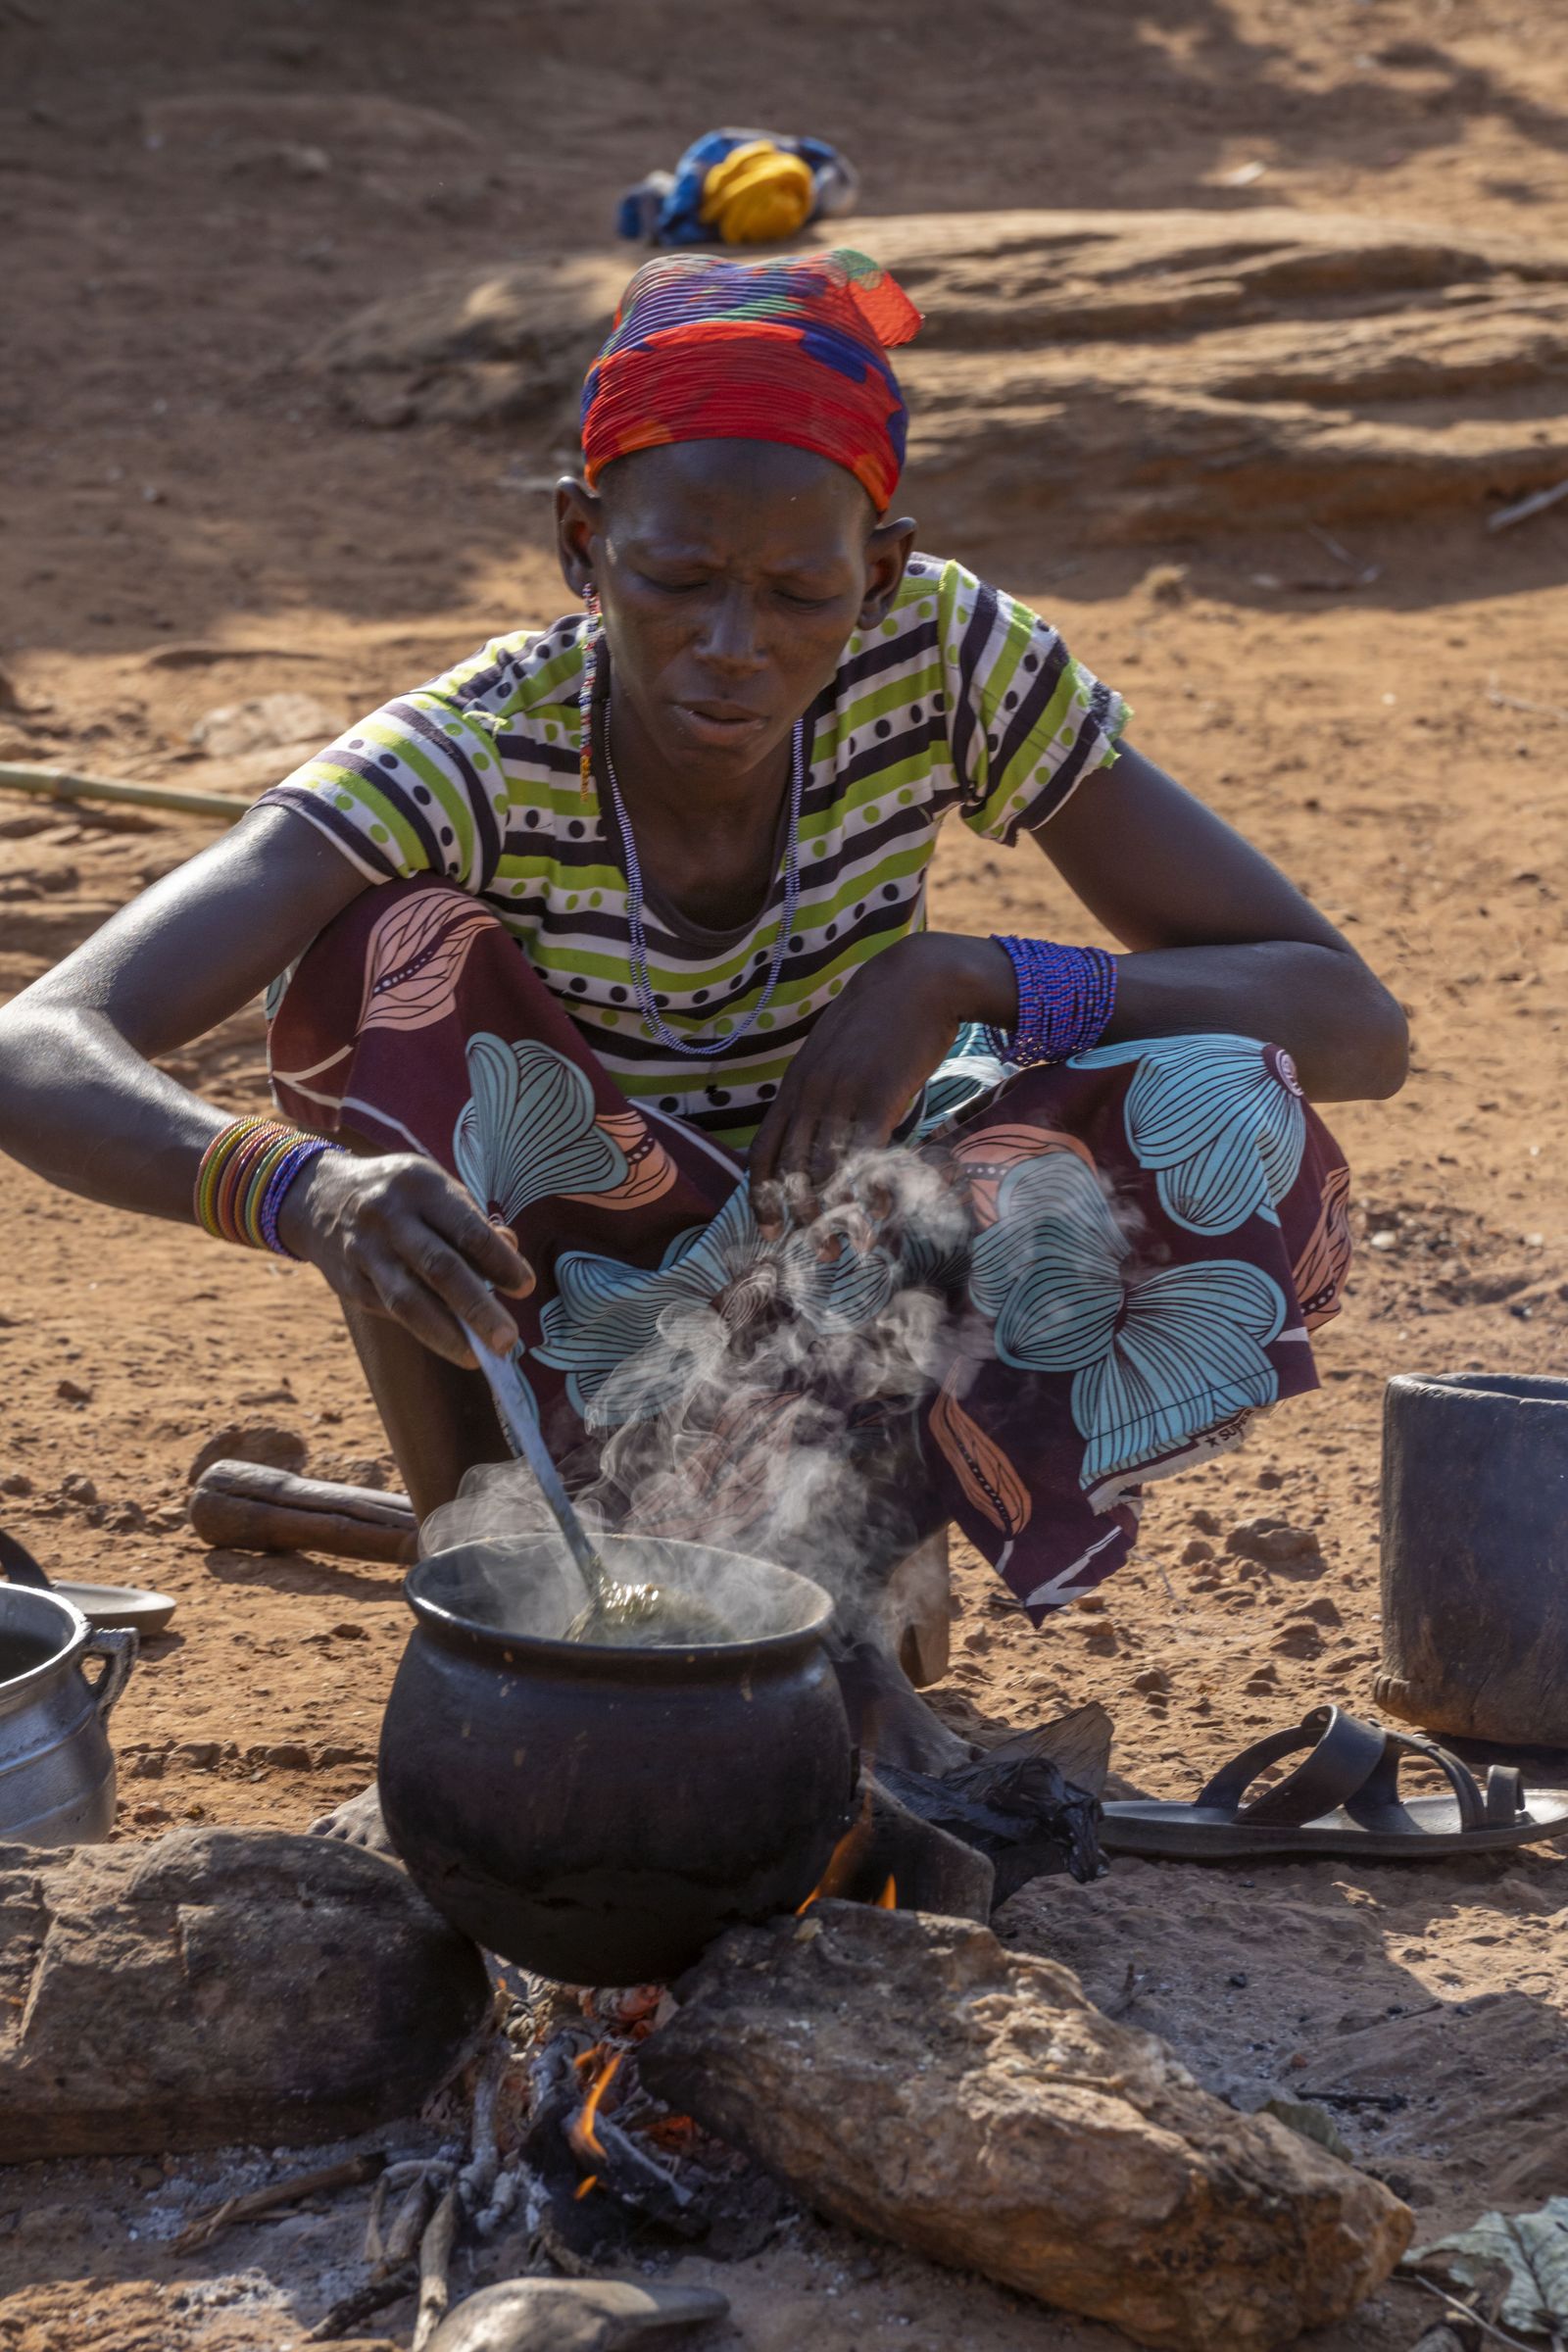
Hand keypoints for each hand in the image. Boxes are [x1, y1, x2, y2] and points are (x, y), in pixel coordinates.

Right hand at [276, 1150, 534, 1366]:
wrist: (318, 1197)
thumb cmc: (400, 1197)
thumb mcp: (435, 1189)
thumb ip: (472, 1222)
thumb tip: (511, 1257)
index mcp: (420, 1186)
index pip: (467, 1229)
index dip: (500, 1262)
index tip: (526, 1288)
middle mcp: (389, 1216)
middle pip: (439, 1267)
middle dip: (477, 1307)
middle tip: (508, 1340)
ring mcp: (364, 1251)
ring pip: (407, 1299)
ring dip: (446, 1334)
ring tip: (478, 1358)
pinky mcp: (349, 1282)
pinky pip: (389, 1310)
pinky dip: (422, 1329)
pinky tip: (450, 1343)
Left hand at [748, 931, 1014, 1233]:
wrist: (917, 981)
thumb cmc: (879, 1020)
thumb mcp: (831, 1052)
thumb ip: (817, 1089)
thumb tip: (811, 1128)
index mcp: (795, 1085)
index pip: (764, 1150)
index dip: (762, 1196)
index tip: (768, 1230)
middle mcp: (811, 1093)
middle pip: (791, 1168)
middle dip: (795, 1217)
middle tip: (808, 1253)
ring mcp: (843, 1094)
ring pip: (826, 1167)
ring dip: (831, 1214)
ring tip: (840, 1247)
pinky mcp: (880, 1095)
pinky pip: (866, 1152)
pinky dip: (868, 1189)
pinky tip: (877, 1215)